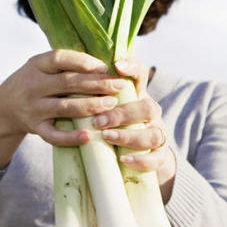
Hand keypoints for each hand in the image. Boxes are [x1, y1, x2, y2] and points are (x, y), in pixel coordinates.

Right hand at [0, 50, 128, 171]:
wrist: (4, 108)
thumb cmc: (34, 82)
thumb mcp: (41, 66)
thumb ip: (65, 63)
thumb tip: (104, 61)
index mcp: (36, 64)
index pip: (60, 58)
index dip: (83, 62)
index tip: (105, 67)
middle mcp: (32, 85)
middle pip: (68, 83)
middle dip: (97, 84)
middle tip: (119, 85)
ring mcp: (33, 108)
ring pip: (65, 108)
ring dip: (91, 106)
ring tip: (112, 104)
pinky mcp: (35, 128)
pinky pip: (53, 135)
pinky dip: (71, 137)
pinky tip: (88, 136)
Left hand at [92, 57, 176, 199]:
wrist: (130, 155)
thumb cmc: (111, 124)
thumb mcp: (100, 105)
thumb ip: (90, 92)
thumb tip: (67, 70)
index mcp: (138, 95)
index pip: (141, 74)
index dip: (132, 68)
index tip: (116, 66)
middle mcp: (150, 113)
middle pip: (148, 107)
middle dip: (122, 113)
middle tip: (98, 120)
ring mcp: (157, 135)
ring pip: (154, 134)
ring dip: (130, 136)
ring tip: (107, 137)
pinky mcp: (159, 157)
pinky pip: (156, 160)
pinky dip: (142, 160)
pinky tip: (125, 160)